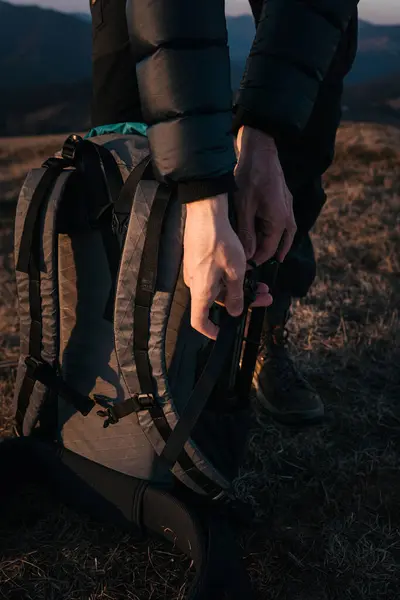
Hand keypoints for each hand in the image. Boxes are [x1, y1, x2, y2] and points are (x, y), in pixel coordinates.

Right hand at [183, 194, 271, 338]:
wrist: (206, 215)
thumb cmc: (219, 243)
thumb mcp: (235, 272)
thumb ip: (236, 295)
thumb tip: (235, 312)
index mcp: (201, 291)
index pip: (199, 321)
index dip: (210, 331)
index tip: (222, 333)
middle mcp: (195, 284)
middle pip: (217, 302)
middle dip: (242, 302)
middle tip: (263, 298)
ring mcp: (196, 271)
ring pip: (219, 287)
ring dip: (240, 287)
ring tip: (262, 283)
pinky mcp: (198, 260)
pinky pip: (214, 275)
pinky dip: (231, 277)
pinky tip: (247, 270)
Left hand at [234, 125, 296, 264]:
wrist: (260, 151)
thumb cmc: (250, 177)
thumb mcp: (244, 207)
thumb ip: (246, 233)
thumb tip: (248, 254)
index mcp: (279, 222)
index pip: (268, 251)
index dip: (255, 260)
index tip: (242, 265)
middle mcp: (287, 217)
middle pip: (277, 244)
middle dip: (263, 254)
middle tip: (248, 262)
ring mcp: (288, 209)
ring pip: (282, 235)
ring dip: (271, 245)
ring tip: (261, 256)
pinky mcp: (284, 201)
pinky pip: (282, 224)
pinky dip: (273, 233)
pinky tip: (264, 234)